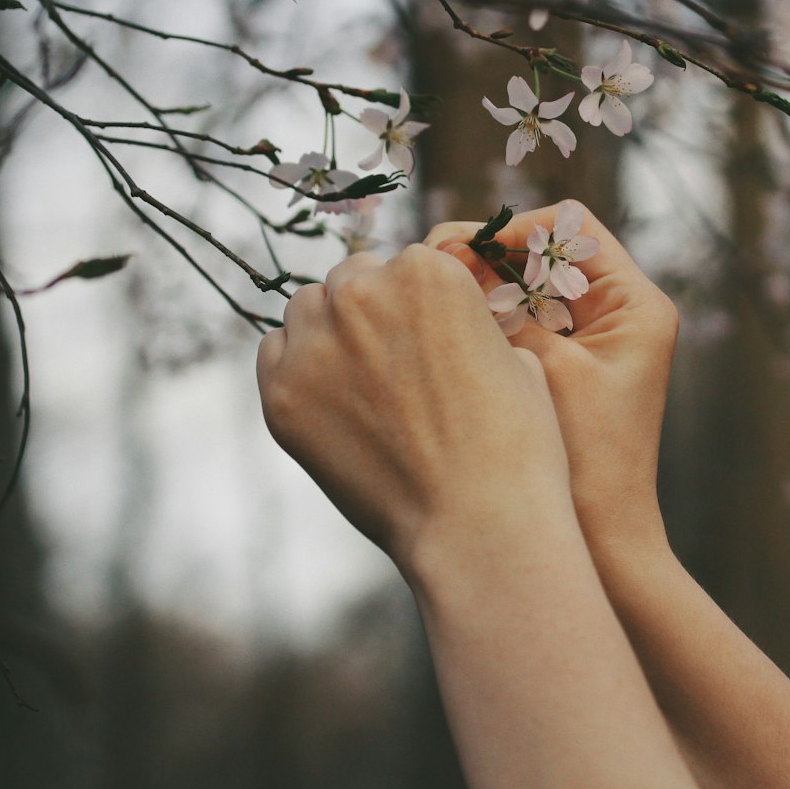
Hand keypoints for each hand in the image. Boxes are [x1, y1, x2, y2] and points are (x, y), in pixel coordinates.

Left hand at [256, 244, 570, 573]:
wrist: (478, 525)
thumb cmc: (513, 447)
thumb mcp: (514, 359)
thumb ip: (467, 322)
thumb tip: (444, 322)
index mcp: (427, 271)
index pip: (403, 263)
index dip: (414, 301)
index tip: (422, 336)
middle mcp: (363, 292)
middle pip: (350, 279)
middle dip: (368, 311)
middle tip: (390, 364)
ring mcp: (315, 342)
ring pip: (306, 311)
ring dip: (327, 334)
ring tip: (361, 386)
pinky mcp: (281, 393)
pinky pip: (275, 355)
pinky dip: (297, 371)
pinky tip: (332, 407)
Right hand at [424, 202, 678, 555]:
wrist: (602, 545)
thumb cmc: (588, 461)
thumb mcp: (546, 370)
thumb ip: (505, 311)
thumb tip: (449, 263)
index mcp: (635, 303)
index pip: (569, 228)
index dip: (509, 230)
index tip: (457, 251)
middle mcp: (618, 314)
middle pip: (541, 254)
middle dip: (484, 257)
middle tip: (428, 271)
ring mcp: (589, 343)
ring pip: (522, 289)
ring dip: (477, 289)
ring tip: (427, 299)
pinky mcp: (561, 372)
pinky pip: (516, 327)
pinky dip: (481, 325)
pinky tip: (438, 333)